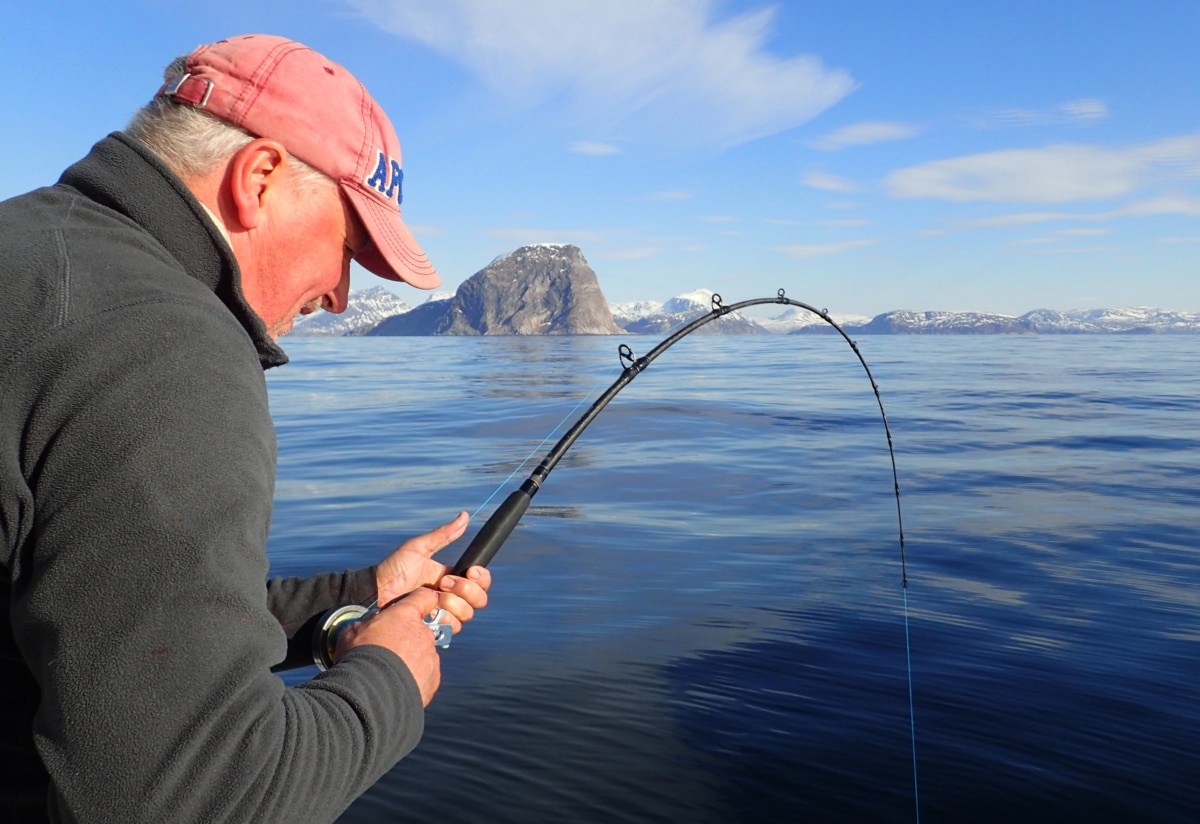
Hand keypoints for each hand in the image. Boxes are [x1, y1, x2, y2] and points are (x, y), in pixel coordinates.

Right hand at [336, 588, 443, 704]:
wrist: (371, 694)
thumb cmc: (359, 657)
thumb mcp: (353, 631)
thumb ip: (368, 622)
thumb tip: (372, 622)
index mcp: (406, 616)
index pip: (424, 597)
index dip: (420, 600)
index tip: (415, 607)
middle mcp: (424, 634)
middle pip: (421, 630)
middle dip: (407, 638)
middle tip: (388, 651)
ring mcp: (431, 658)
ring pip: (424, 654)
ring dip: (412, 660)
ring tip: (390, 674)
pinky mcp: (432, 681)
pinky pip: (426, 676)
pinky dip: (416, 679)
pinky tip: (397, 687)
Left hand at [375, 512, 491, 634]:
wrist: (376, 593)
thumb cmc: (394, 568)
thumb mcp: (419, 548)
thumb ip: (443, 535)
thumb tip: (464, 515)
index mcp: (452, 577)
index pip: (480, 581)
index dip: (481, 578)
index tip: (470, 571)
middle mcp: (451, 596)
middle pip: (480, 599)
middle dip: (467, 590)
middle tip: (445, 583)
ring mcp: (444, 613)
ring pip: (468, 614)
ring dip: (455, 604)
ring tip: (434, 597)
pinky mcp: (435, 627)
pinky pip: (453, 628)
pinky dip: (445, 618)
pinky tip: (431, 611)